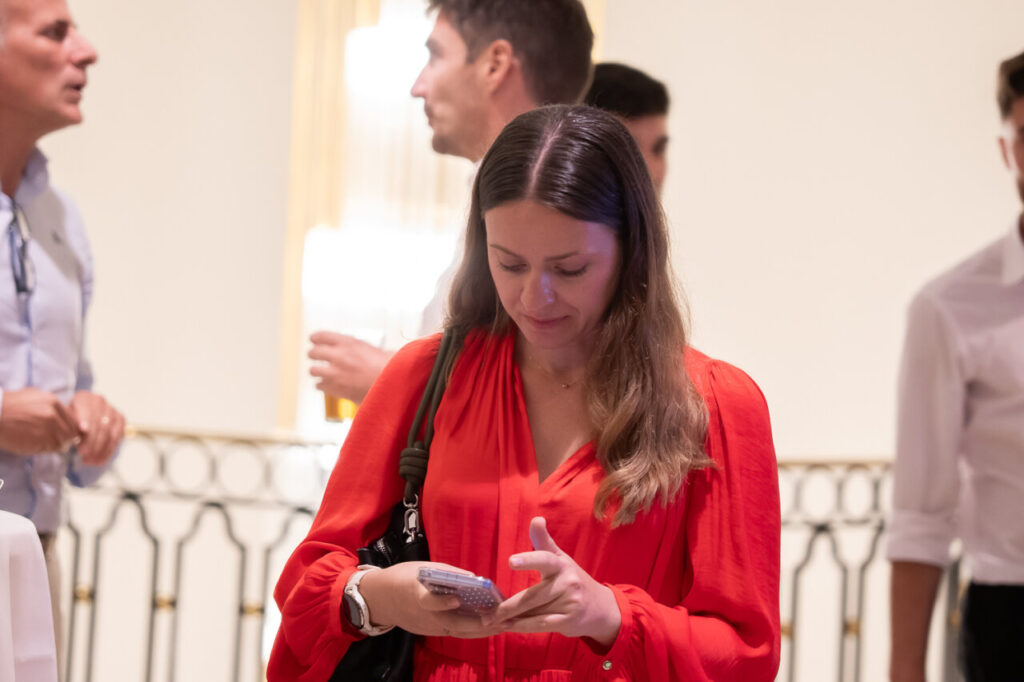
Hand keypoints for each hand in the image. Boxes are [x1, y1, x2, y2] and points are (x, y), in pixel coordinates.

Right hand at [0, 387, 80, 453]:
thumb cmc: (8, 406)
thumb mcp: (33, 397)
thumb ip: (49, 405)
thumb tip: (61, 415)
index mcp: (53, 402)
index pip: (72, 419)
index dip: (69, 428)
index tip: (64, 433)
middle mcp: (53, 414)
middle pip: (71, 431)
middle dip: (66, 438)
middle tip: (58, 442)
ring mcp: (48, 428)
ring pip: (64, 440)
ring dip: (57, 445)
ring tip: (46, 445)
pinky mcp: (41, 440)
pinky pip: (53, 448)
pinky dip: (49, 449)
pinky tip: (39, 447)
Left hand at [69, 391, 124, 465]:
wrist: (79, 422)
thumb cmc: (68, 424)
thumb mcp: (65, 422)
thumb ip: (72, 424)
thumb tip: (83, 431)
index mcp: (83, 397)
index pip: (87, 409)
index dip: (86, 419)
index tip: (83, 431)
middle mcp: (99, 401)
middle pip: (99, 422)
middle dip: (92, 440)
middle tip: (84, 454)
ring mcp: (112, 410)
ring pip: (109, 431)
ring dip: (100, 449)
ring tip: (91, 461)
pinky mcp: (120, 420)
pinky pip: (117, 437)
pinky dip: (108, 450)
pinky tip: (100, 460)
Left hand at [308, 331, 392, 402]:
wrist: (392, 383)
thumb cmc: (387, 366)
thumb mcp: (372, 348)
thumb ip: (358, 346)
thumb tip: (354, 347)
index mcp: (348, 343)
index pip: (321, 336)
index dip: (315, 338)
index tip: (314, 339)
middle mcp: (339, 356)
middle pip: (313, 352)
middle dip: (313, 354)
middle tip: (315, 355)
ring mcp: (336, 373)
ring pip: (313, 370)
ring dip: (316, 371)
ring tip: (320, 371)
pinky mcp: (336, 388)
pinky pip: (320, 386)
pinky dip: (322, 385)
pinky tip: (327, 384)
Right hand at [358, 561, 505, 638]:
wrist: (381, 598)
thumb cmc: (403, 577)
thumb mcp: (422, 568)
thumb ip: (447, 574)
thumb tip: (473, 579)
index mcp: (417, 595)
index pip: (429, 602)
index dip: (442, 602)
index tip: (457, 599)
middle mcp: (425, 616)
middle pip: (454, 624)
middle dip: (479, 623)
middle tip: (502, 618)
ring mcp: (429, 627)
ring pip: (459, 632)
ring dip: (482, 630)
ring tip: (504, 624)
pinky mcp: (432, 632)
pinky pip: (455, 632)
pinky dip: (473, 630)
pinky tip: (490, 625)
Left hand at [488, 517, 620, 646]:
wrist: (600, 607)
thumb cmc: (572, 579)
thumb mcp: (560, 559)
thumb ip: (544, 542)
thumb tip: (536, 519)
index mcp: (561, 564)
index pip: (544, 559)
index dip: (528, 560)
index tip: (511, 561)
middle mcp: (567, 581)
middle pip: (533, 595)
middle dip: (510, 605)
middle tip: (491, 611)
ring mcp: (570, 602)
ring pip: (535, 611)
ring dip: (513, 618)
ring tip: (494, 620)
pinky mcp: (569, 620)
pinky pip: (542, 624)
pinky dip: (523, 626)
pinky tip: (509, 627)